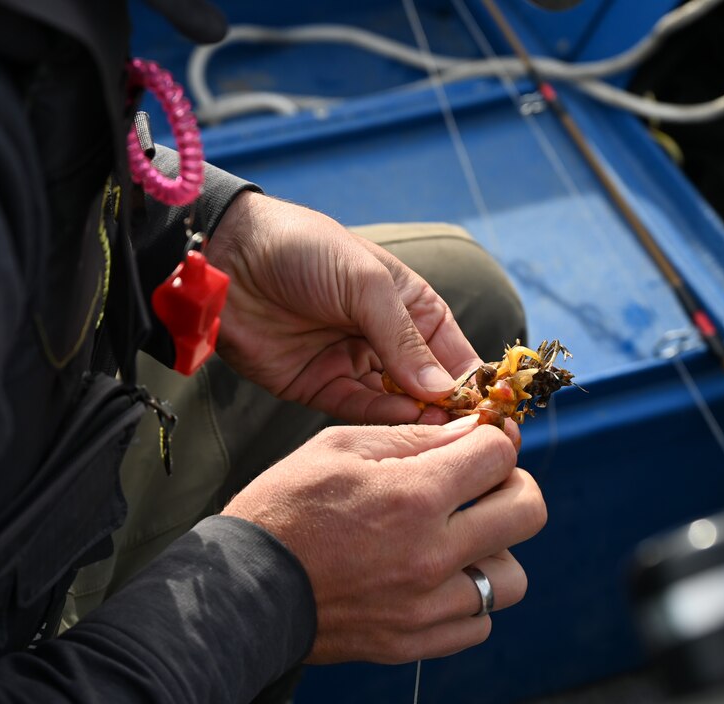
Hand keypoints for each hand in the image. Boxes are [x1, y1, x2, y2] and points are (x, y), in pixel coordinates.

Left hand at [208, 192, 480, 423]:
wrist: (229, 258)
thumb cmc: (304, 251)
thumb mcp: (365, 284)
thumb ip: (402, 340)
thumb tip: (444, 391)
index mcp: (406, 304)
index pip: (452, 349)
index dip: (473, 378)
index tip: (495, 406)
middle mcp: (384, 337)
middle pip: (429, 382)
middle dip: (450, 406)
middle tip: (474, 432)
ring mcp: (352, 363)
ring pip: (397, 401)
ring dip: (419, 416)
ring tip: (443, 431)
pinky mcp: (319, 386)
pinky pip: (358, 409)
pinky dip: (382, 417)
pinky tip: (405, 422)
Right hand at [221, 416, 546, 663]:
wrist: (243, 589)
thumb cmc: (284, 508)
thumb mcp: (339, 447)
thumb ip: (412, 438)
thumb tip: (469, 430)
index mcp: (413, 495)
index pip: (500, 455)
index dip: (492, 440)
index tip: (476, 443)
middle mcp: (432, 553)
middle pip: (530, 511)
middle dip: (512, 486)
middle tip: (480, 486)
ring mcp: (427, 604)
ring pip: (512, 577)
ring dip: (493, 551)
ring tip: (455, 541)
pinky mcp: (414, 641)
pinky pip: (478, 623)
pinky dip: (466, 599)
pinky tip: (433, 579)